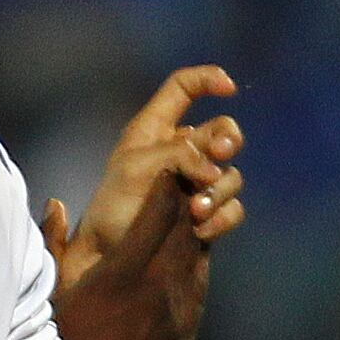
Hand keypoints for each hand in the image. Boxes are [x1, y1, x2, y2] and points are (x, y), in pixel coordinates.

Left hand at [44, 66, 243, 289]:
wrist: (108, 259)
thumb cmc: (111, 207)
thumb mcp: (137, 168)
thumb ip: (179, 154)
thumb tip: (215, 168)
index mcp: (152, 130)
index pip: (182, 88)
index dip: (208, 79)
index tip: (230, 87)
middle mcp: (176, 152)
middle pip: (222, 130)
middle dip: (228, 140)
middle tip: (219, 154)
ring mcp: (193, 184)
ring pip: (230, 173)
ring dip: (220, 189)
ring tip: (195, 210)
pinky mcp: (204, 215)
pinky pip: (232, 208)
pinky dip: (222, 216)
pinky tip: (201, 229)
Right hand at [50, 167, 212, 339]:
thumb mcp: (44, 297)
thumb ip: (52, 247)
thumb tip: (54, 204)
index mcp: (121, 276)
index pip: (158, 215)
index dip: (167, 186)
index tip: (169, 166)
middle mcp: (158, 294)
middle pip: (186, 234)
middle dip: (187, 206)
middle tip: (187, 183)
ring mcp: (179, 322)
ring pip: (196, 266)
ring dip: (191, 242)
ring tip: (185, 224)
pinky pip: (194, 302)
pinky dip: (189, 281)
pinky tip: (177, 277)